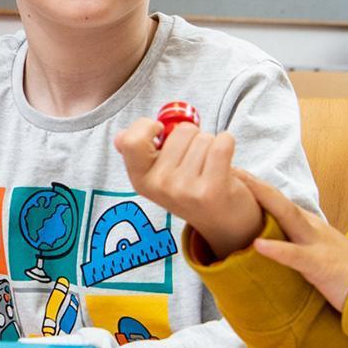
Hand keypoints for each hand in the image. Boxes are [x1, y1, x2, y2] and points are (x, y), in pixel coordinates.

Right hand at [114, 118, 263, 258]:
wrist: (221, 221)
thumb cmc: (190, 187)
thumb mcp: (159, 173)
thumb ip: (140, 151)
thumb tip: (120, 137)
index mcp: (140, 178)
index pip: (131, 140)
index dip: (149, 126)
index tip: (162, 132)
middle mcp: (159, 186)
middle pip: (180, 131)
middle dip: (193, 138)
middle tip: (195, 161)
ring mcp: (183, 190)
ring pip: (204, 138)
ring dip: (211, 146)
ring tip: (209, 168)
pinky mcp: (211, 190)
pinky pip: (222, 143)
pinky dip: (228, 144)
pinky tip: (224, 163)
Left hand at [239, 173, 347, 310]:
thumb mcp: (320, 254)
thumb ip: (299, 244)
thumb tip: (273, 241)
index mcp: (311, 227)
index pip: (281, 204)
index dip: (258, 189)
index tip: (235, 175)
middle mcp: (313, 229)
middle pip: (281, 202)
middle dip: (255, 185)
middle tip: (231, 168)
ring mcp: (318, 245)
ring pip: (288, 217)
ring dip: (263, 200)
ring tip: (239, 187)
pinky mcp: (322, 266)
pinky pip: (296, 256)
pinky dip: (276, 250)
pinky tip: (257, 245)